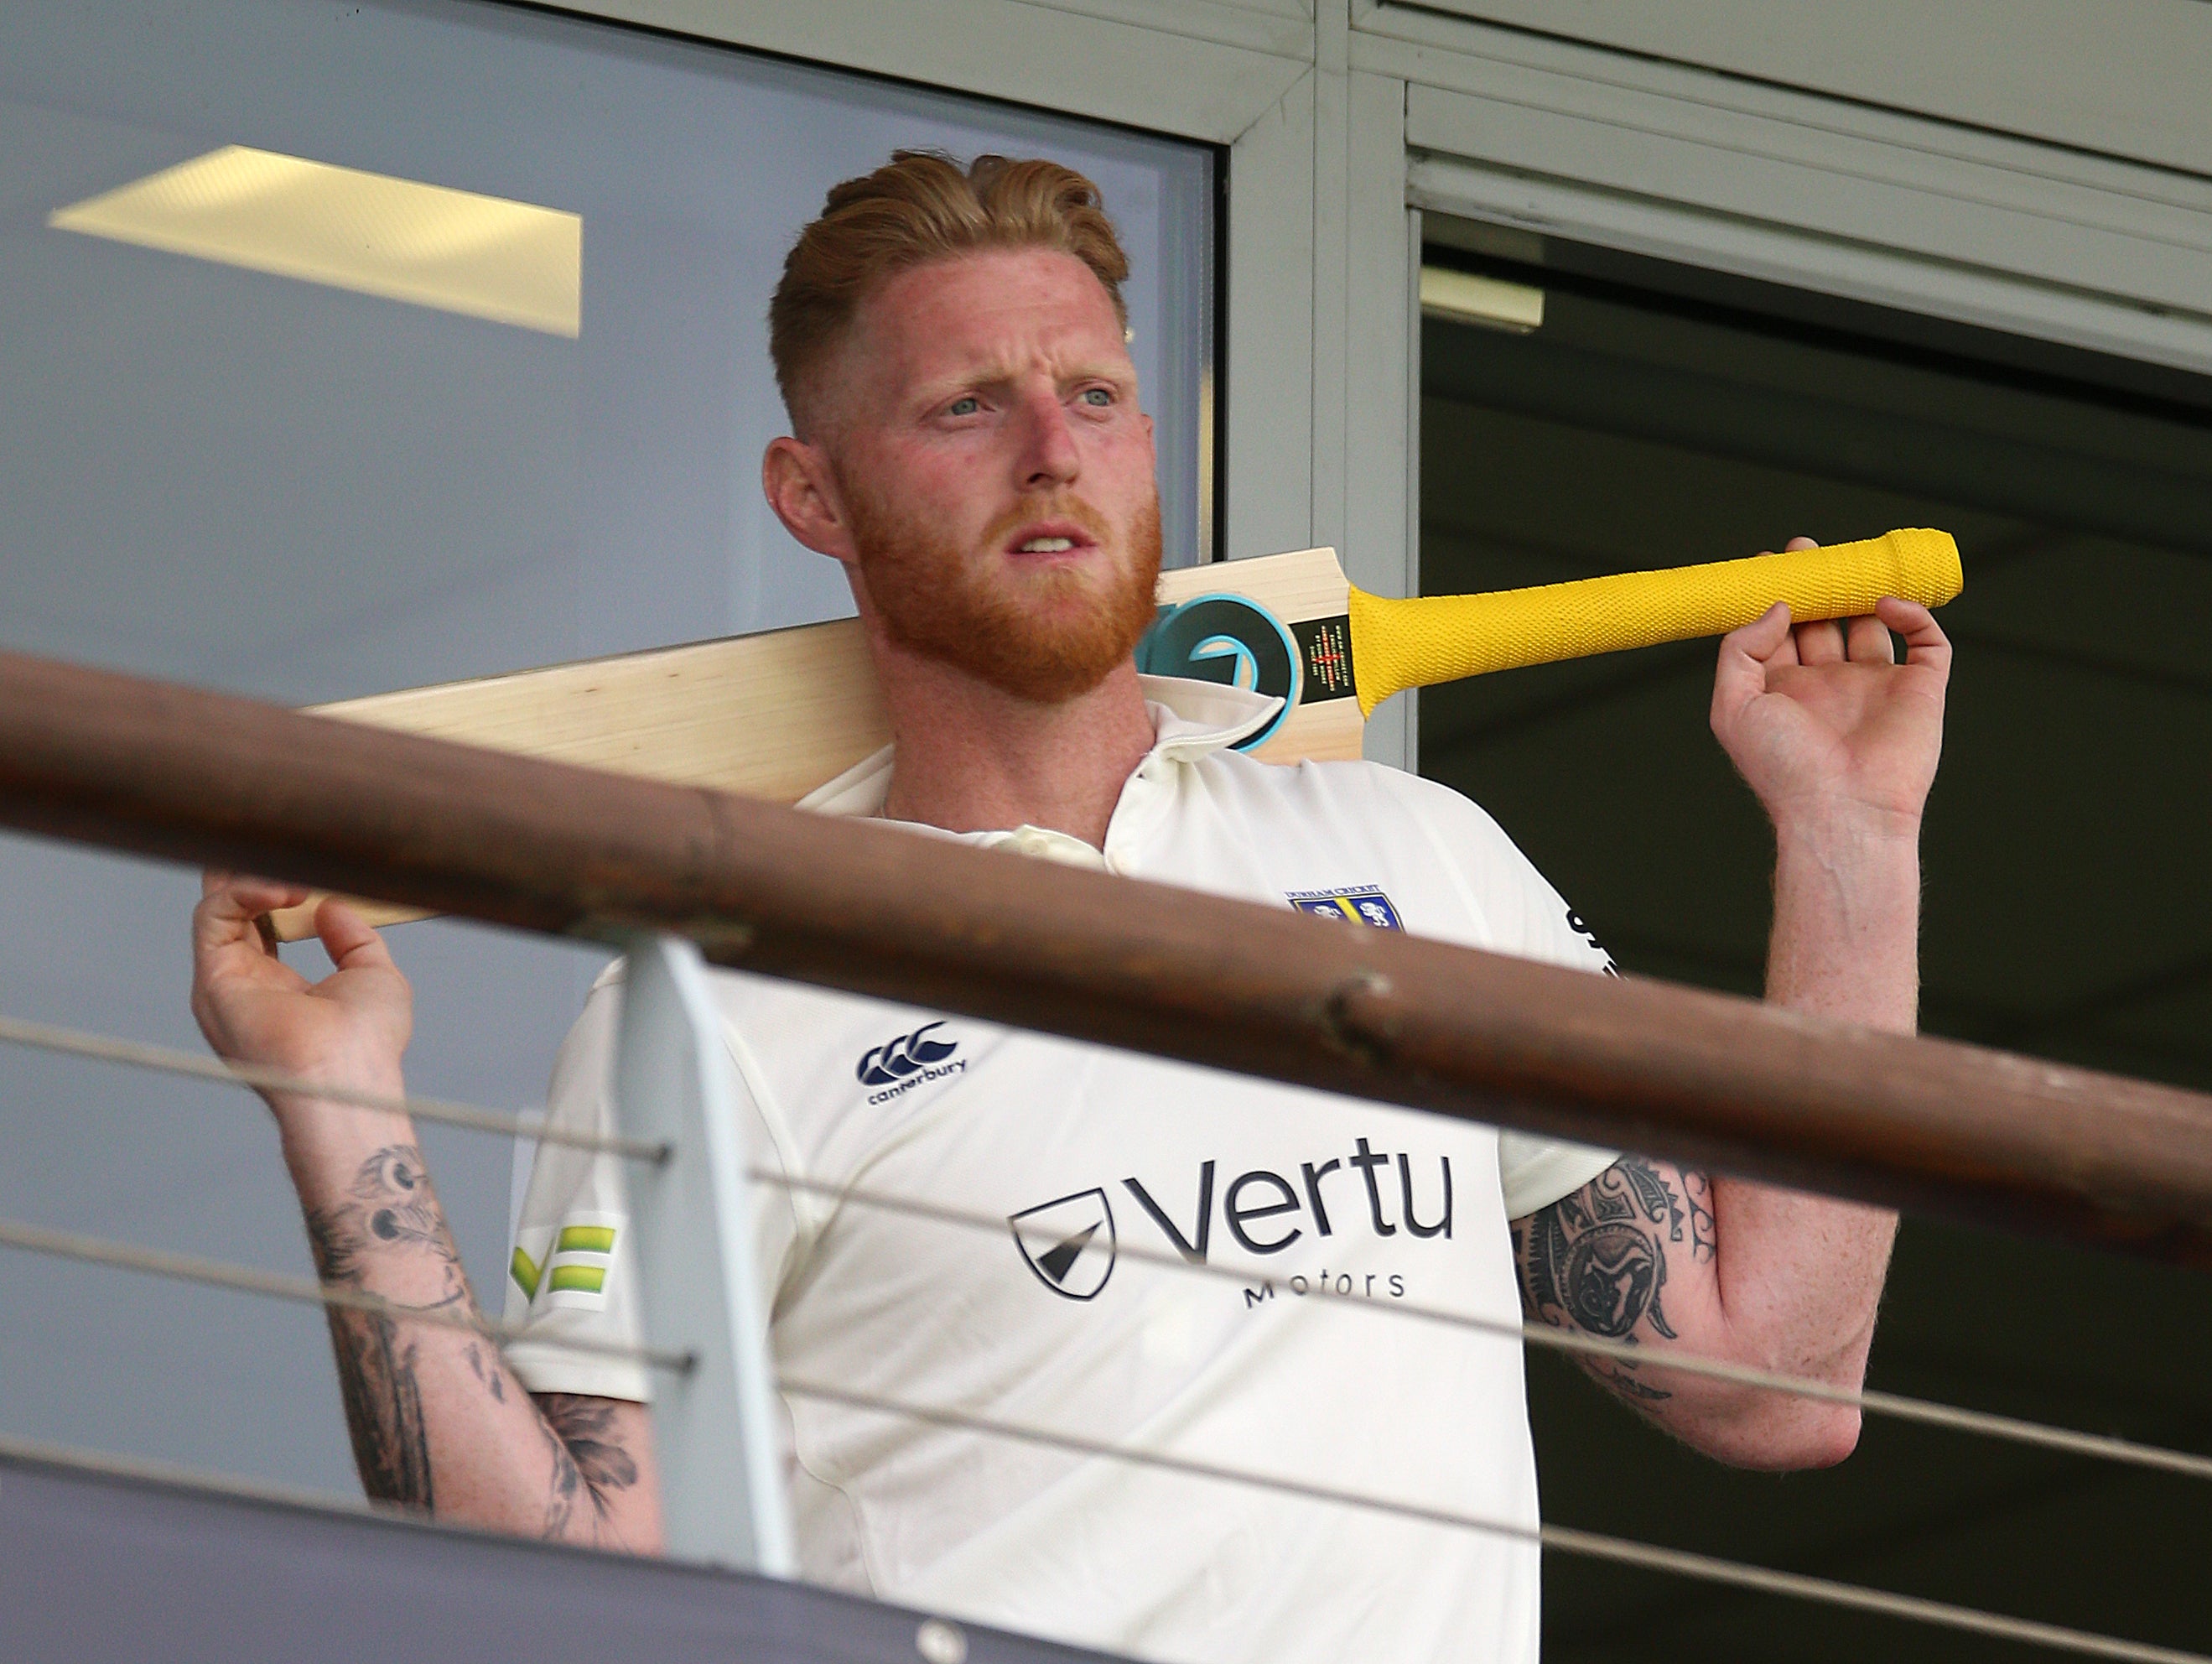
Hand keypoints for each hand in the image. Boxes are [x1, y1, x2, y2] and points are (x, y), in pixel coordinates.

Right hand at [189, 874, 412, 1102]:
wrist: (347, 1075)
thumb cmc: (367, 1041)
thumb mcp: (373, 975)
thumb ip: (352, 937)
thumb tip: (331, 904)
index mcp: (278, 985)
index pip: (262, 920)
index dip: (276, 882)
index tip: (299, 852)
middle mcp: (244, 982)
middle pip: (232, 908)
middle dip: (248, 867)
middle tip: (272, 832)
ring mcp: (224, 981)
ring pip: (219, 905)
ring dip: (253, 873)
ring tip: (293, 858)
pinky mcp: (212, 978)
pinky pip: (215, 916)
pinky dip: (245, 892)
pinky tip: (285, 886)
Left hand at [1710, 537, 1951, 839]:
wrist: (1841, 812)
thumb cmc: (1784, 769)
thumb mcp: (1733, 706)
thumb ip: (1740, 650)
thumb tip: (1777, 607)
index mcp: (1785, 692)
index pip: (1779, 633)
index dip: (1774, 597)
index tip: (1767, 564)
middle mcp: (1830, 687)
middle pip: (1824, 621)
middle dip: (1817, 584)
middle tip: (1806, 550)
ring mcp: (1876, 687)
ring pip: (1873, 625)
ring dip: (1861, 592)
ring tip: (1847, 565)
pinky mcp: (1920, 691)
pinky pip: (1927, 641)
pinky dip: (1913, 614)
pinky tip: (1886, 604)